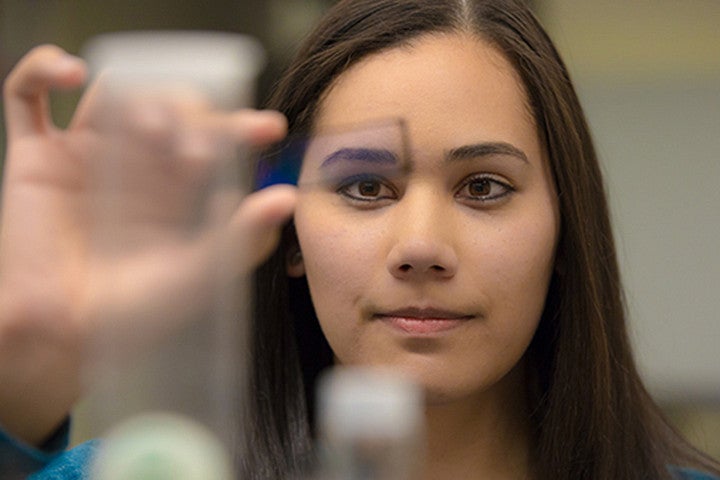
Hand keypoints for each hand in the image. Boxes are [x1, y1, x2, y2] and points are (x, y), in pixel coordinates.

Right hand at [0, 45, 295, 444]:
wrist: (62, 337)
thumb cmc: (133, 316)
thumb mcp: (200, 279)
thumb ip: (242, 240)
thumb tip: (287, 197)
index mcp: (177, 190)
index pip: (213, 139)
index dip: (240, 128)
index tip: (268, 128)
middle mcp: (136, 167)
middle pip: (168, 108)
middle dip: (192, 117)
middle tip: (198, 149)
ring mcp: (84, 158)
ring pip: (112, 95)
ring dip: (136, 94)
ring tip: (151, 126)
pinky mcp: (34, 158)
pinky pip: (26, 96)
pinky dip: (42, 69)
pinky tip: (71, 71)